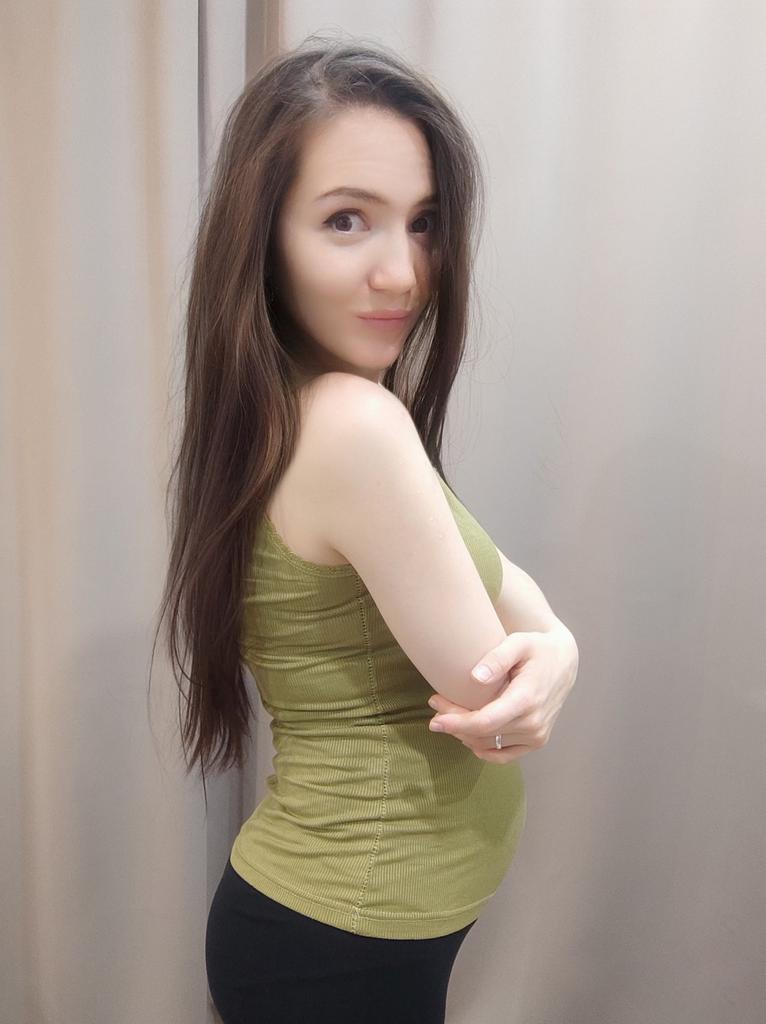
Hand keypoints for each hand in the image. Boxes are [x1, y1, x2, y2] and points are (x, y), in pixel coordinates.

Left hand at [426, 624, 578, 762]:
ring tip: (447, 713)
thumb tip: (475, 677)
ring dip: (464, 733)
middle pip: (482, 733)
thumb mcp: (519, 642)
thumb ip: (497, 658)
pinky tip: (467, 737)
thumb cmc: (537, 648)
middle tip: (435, 703)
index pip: (485, 722)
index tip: (435, 720)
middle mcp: (534, 723)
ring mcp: (537, 735)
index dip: (457, 724)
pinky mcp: (537, 741)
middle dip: (454, 722)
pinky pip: (504, 755)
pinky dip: (483, 749)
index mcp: (527, 699)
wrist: (564, 662)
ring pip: (489, 744)